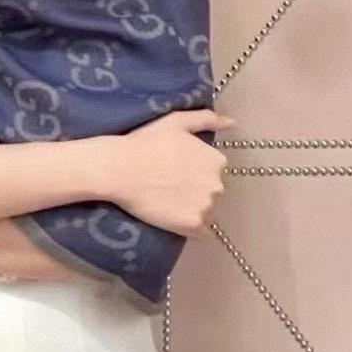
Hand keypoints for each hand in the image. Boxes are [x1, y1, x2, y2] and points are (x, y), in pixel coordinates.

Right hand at [101, 109, 234, 239]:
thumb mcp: (176, 122)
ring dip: (192, 209)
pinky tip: (172, 218)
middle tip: (169, 186)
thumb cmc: (145, 142)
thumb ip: (207, 119)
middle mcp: (218, 184)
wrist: (119, 169)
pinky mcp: (192, 225)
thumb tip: (232, 122)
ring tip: (167, 201)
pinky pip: (200, 232)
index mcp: (217, 161)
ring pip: (206, 212)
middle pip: (211, 192)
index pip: (213, 172)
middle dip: (195, 190)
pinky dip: (190, 227)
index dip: (194, 171)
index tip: (175, 170)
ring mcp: (206, 207)